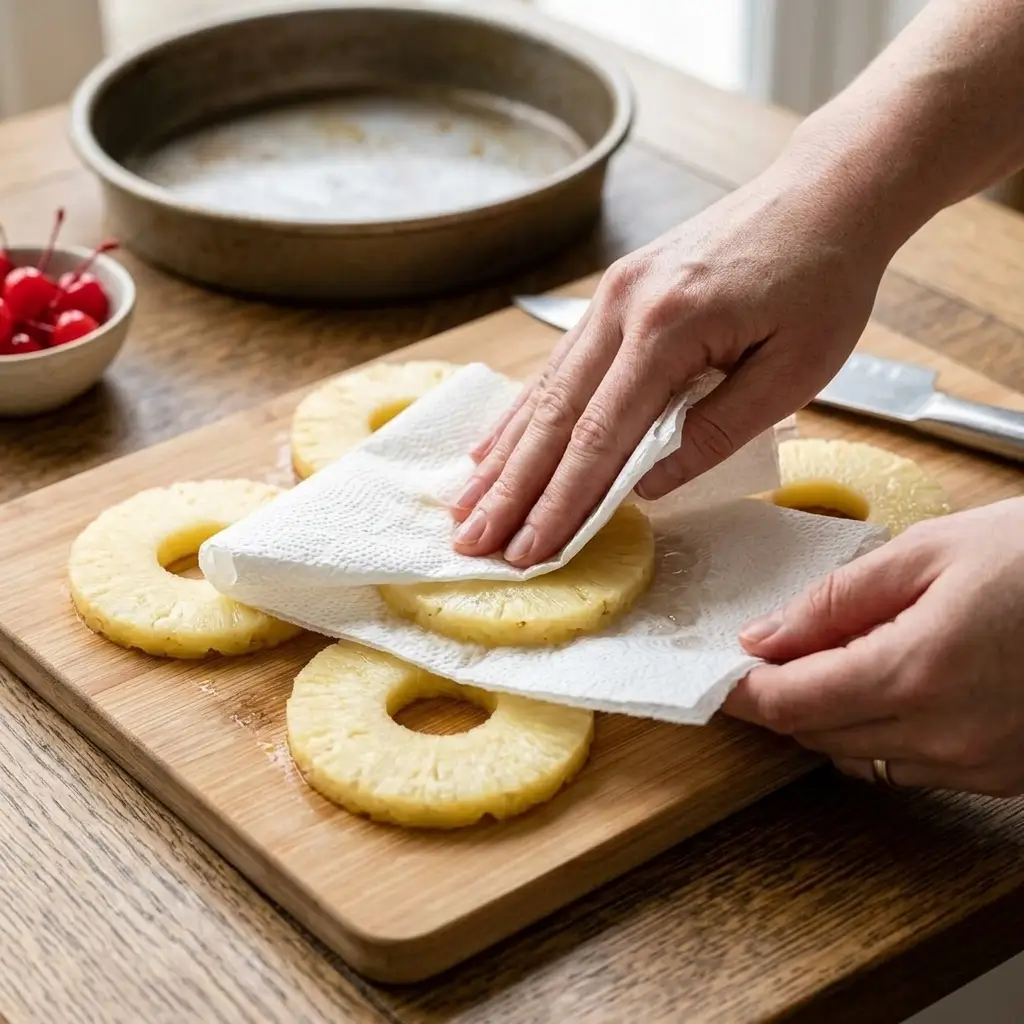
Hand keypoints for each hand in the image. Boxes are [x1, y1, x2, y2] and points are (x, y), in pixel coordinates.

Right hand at [449, 154, 895, 567]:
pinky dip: (523, 413)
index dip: (560, 503)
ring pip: (544, 392)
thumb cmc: (824, 279)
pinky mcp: (614, 295)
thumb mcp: (793, 370)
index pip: (600, 438)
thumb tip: (646, 487)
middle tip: (471, 542)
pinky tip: (495, 444)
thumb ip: (715, 432)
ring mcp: (611, 297)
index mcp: (668, 328)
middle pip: (553, 417)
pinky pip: (558, 365)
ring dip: (503, 455)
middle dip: (510, 490)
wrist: (825, 193)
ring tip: (466, 504)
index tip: (529, 552)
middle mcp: (622, 308)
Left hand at [724, 498, 1023, 797]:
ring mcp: (979, 763)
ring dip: (825, 718)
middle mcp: (945, 734)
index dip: (742, 691)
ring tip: (822, 663)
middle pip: (817, 736)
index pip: (792, 703)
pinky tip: (883, 686)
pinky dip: (876, 731)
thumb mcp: (929, 552)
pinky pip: (909, 766)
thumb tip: (765, 636)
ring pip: (859, 757)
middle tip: (763, 656)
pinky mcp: (1003, 774)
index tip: (713, 674)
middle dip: (779, 699)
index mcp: (917, 671)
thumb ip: (836, 600)